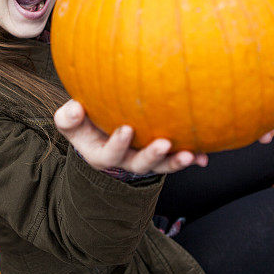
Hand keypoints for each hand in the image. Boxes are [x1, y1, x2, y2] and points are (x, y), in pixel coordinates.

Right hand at [54, 100, 208, 174]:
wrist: (102, 130)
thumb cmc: (85, 122)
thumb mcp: (70, 121)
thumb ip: (68, 117)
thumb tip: (75, 108)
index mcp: (103, 154)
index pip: (110, 153)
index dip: (118, 143)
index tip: (126, 128)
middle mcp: (127, 161)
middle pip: (140, 164)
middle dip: (152, 155)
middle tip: (164, 143)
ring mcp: (146, 160)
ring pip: (162, 165)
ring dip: (176, 162)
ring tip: (190, 155)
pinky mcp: (162, 156)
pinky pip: (177, 159)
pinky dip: (193, 159)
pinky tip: (204, 157)